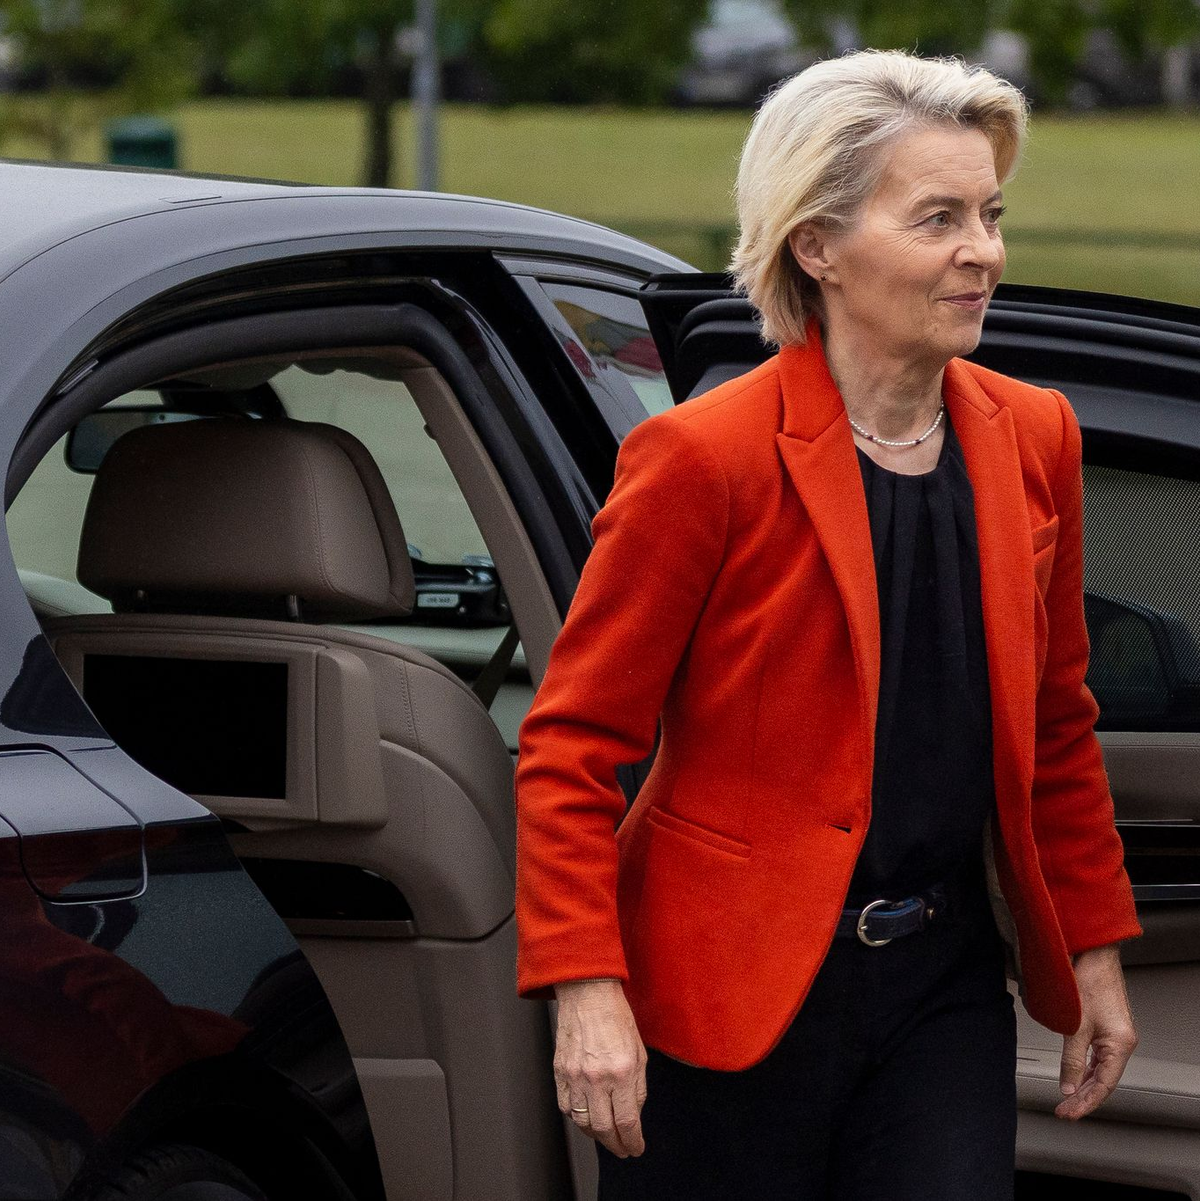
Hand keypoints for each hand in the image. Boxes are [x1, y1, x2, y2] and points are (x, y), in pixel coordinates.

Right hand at [552, 978, 646, 1156]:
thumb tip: (634, 1114)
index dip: (632, 1142)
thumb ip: (638, 1087)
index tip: (636, 1148)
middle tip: (622, 1150)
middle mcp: (597, 1077)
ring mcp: (575, 1076)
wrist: (587, 994)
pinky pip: (566, 1106)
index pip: (627, 1122)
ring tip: (606, 1136)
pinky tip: (586, 1117)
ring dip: (596, 1136)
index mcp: (621, 1071)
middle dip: (615, 1146)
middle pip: (604, 1129)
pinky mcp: (559, 1072)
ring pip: (582, 1123)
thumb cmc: (615, 1016)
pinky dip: (576, 1118)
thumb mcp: (639, 1052)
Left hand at [1056, 943, 1137, 1119]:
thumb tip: (1067, 1085)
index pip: (1103, 1086)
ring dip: (1083, 1084)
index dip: (1085, 1102)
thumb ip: (1070, 1058)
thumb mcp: (1075, 1025)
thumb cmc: (1089, 982)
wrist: (1094, 954)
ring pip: (1100, 1069)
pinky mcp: (1108, 1026)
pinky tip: (1076, 1075)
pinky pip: (1098, 1055)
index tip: (1068, 1113)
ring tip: (1067, 1099)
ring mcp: (1116, 1034)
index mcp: (1120, 1045)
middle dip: (1082, 1097)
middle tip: (1064, 1110)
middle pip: (1102, 1080)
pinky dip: (1086, 1068)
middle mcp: (1122, 1042)